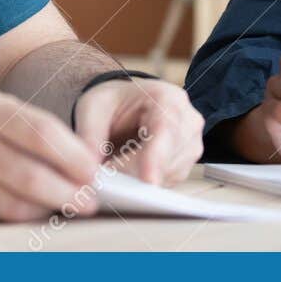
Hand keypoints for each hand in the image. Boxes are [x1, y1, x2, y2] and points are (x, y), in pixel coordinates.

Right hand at [0, 85, 102, 220]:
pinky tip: (30, 214)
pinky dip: (13, 218)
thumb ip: (22, 125)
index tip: (96, 171)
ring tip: (67, 209)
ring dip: (45, 209)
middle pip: (27, 173)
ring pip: (9, 202)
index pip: (38, 131)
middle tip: (92, 202)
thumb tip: (76, 157)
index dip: (72, 155)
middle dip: (67, 191)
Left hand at [71, 76, 204, 186]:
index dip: (156, 158)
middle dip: (135, 172)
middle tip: (105, 174)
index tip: (147, 182)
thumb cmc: (114, 102)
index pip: (166, 131)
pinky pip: (167, 182)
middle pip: (168, 158)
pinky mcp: (185, 164)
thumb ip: (90, 136)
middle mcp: (188, 121)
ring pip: (169, 175)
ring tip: (114, 168)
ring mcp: (191, 145)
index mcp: (168, 98)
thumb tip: (90, 170)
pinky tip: (127, 172)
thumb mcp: (93, 108)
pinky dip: (145, 182)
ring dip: (139, 179)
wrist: (127, 104)